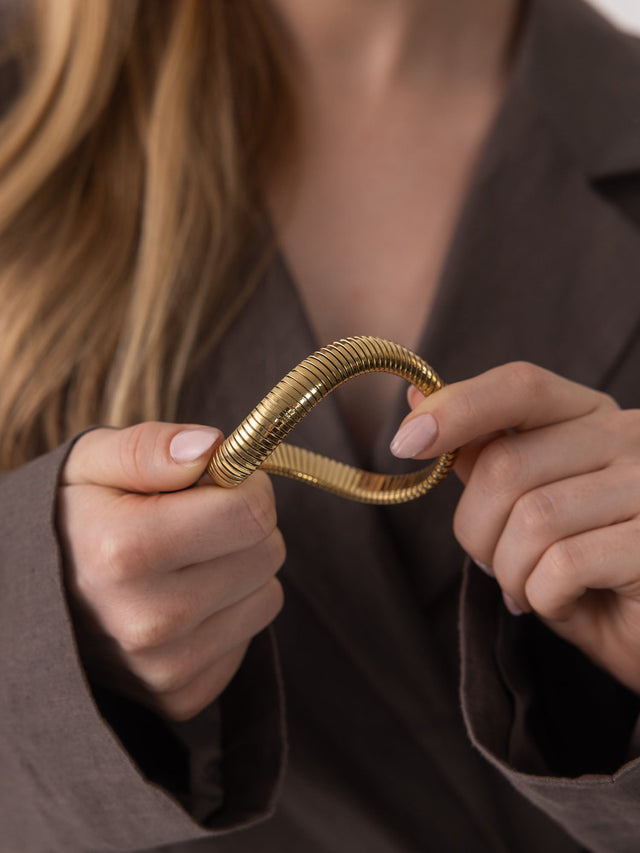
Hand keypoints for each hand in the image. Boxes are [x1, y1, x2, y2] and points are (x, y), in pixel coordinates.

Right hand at [57, 422, 284, 719]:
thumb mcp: (93, 463)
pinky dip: (230, 614)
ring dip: (241, 570)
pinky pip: (252, 636)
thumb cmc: (75, 519)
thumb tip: (209, 447)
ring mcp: (164, 666)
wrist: (32, 603)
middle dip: (245, 525)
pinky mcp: (181, 696)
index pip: (250, 512)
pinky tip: (184, 601)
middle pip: (267, 553)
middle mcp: (147, 619)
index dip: (246, 484)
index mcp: (124, 551)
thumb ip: (149, 447)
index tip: (218, 480)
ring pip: (268, 595)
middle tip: (200, 521)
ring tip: (187, 562)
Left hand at [391, 362, 639, 693]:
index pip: (521, 386)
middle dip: (476, 530)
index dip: (457, 407)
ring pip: (532, 519)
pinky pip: (563, 566)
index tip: (406, 444)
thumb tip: (417, 400)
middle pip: (508, 464)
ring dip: (510, 571)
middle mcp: (632, 440)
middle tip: (493, 566)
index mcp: (596, 418)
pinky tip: (564, 603)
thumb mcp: (530, 503)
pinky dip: (543, 597)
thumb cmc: (588, 571)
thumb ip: (482, 452)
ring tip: (532, 589)